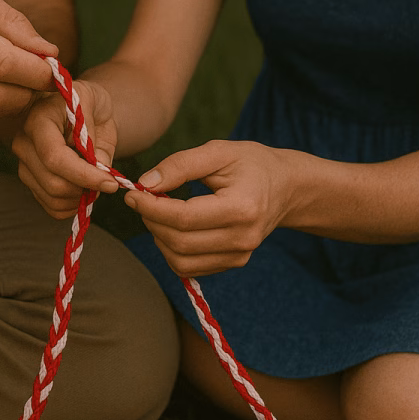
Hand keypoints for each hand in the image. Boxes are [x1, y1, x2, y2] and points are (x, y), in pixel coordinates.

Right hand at [13, 79, 118, 218]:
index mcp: (39, 119)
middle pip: (52, 182)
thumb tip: (98, 171)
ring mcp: (24, 163)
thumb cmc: (89, 103)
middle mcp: (24, 142)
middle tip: (108, 182)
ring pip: (52, 197)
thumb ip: (97, 140)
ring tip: (97, 183)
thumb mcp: (99, 108)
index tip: (110, 182)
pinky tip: (85, 192)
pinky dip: (72, 206)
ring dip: (80, 198)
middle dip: (85, 189)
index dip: (83, 174)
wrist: (80, 107)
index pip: (54, 156)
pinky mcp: (30, 179)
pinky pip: (51, 206)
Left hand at [125, 140, 292, 276]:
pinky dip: (172, 250)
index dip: (151, 207)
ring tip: (157, 212)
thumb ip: (180, 165)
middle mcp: (243, 238)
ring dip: (158, 238)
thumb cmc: (252, 164)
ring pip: (181, 261)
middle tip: (141, 199)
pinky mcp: (234, 263)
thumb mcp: (218, 152)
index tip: (132, 192)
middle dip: (151, 220)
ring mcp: (240, 255)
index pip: (184, 218)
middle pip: (179, 242)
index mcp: (242, 208)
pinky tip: (172, 226)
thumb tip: (145, 183)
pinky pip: (191, 267)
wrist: (286, 187)